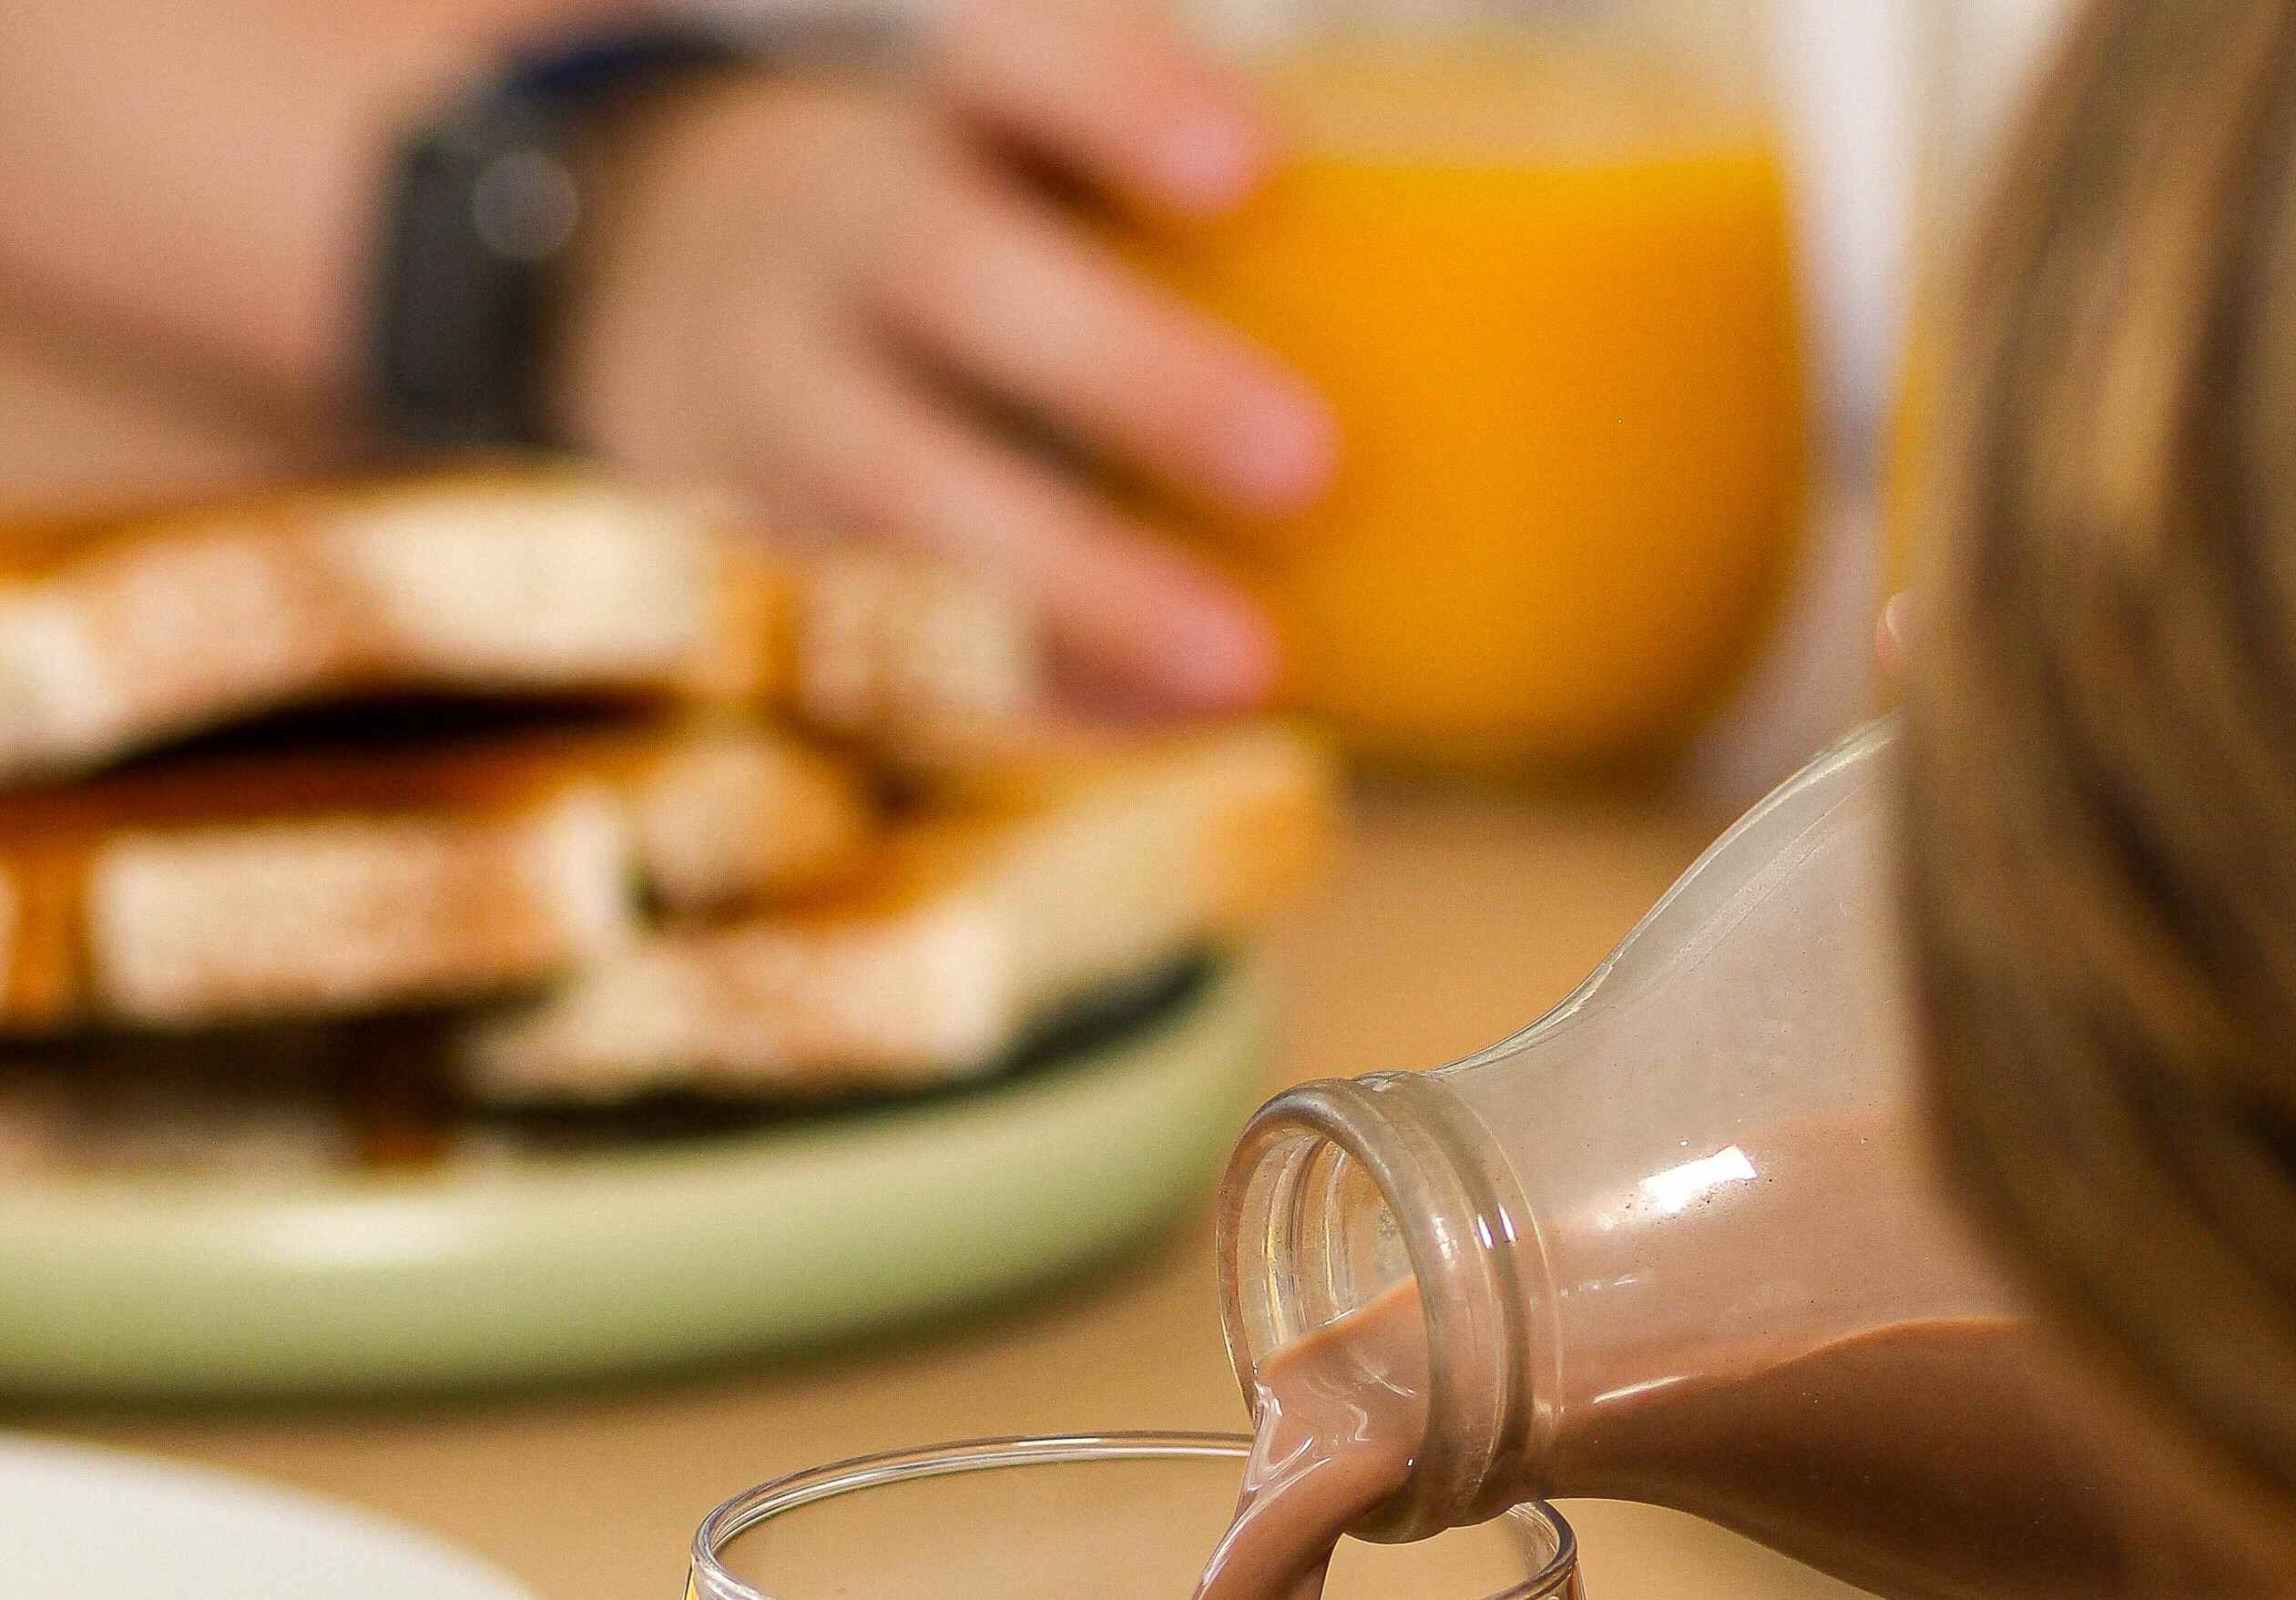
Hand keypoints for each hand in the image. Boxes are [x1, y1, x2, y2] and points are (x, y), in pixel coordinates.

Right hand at [555, 6, 1336, 715]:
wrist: (688, 304)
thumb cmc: (987, 245)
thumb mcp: (1041, 172)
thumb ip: (1191, 218)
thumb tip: (1513, 311)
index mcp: (937, 118)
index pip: (1005, 58)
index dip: (1116, 91)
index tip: (1255, 158)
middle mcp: (837, 241)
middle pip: (955, 274)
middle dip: (1132, 369)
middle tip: (1309, 460)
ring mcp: (779, 404)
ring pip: (903, 486)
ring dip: (1082, 584)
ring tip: (1248, 667)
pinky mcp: (769, 556)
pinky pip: (884, 636)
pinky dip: (1025, 697)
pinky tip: (1155, 741)